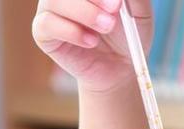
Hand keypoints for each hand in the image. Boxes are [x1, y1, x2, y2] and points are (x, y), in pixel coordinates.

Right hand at [32, 0, 153, 92]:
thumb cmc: (128, 34)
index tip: (117, 0)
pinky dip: (72, 32)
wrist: (120, 67)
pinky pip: (47, 25)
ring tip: (107, 27)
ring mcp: (50, 10)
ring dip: (84, 12)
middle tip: (115, 8)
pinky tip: (91, 42)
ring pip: (53, 1)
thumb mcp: (139, 12)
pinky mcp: (43, 33)